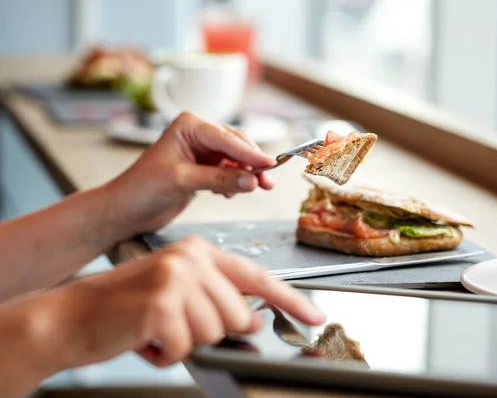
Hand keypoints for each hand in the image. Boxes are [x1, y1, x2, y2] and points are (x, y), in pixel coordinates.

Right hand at [15, 237, 324, 372]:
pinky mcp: (161, 303)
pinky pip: (186, 347)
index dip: (290, 300)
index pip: (256, 277)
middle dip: (209, 331)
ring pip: (215, 333)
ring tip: (157, 329)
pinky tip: (146, 339)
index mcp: (199, 253)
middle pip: (238, 315)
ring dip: (185, 342)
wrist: (72, 316)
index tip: (313, 314)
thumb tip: (252, 320)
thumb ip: (219, 301)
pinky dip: (166, 354)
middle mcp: (190, 259)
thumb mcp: (178, 294)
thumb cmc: (126, 308)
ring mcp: (176, 278)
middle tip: (174, 324)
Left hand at [104, 112, 276, 238]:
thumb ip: (219, 179)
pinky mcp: (203, 170)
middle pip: (237, 146)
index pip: (227, 139)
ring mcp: (201, 153)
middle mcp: (197, 135)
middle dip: (252, 164)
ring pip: (236, 160)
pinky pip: (229, 172)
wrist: (124, 211)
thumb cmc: (142, 189)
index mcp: (189, 126)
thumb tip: (251, 181)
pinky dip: (235, 183)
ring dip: (246, 175)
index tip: (271, 165)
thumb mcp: (182, 181)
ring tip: (256, 189)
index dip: (251, 153)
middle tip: (268, 182)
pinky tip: (231, 194)